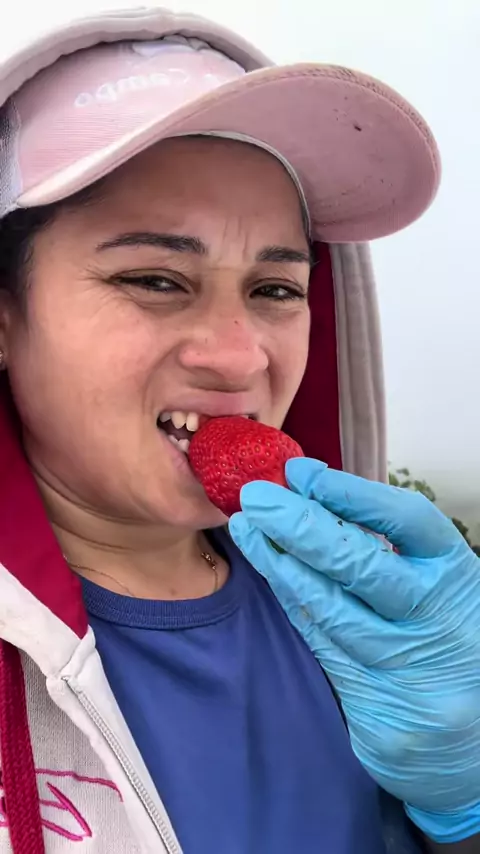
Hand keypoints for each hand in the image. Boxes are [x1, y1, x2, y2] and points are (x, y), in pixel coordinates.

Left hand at [229, 458, 479, 844]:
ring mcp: (408, 671)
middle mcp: (438, 623)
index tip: (302, 473)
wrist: (478, 738)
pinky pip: (323, 645)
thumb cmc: (449, 637)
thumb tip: (316, 495)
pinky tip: (270, 573)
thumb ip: (390, 546)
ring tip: (247, 528)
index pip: (409, 522)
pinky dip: (293, 603)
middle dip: (300, 526)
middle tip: (257, 496)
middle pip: (361, 566)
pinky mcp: (379, 711)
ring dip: (281, 564)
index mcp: (460, 579)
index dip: (353, 493)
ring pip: (330, 610)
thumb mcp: (439, 584)